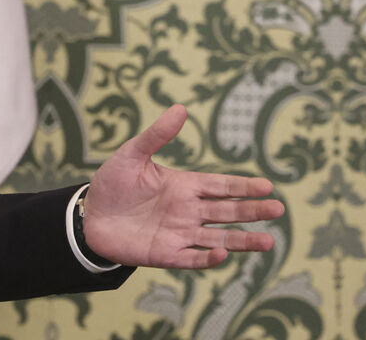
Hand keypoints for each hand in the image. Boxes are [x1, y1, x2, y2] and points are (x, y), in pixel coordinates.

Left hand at [83, 104, 285, 268]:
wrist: (88, 216)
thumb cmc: (111, 184)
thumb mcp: (132, 155)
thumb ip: (156, 135)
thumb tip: (180, 108)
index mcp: (184, 186)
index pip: (221, 186)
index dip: (244, 187)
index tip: (268, 186)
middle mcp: (188, 210)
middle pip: (227, 211)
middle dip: (252, 211)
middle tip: (278, 209)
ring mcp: (179, 233)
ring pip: (218, 238)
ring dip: (242, 240)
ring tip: (268, 242)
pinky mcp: (166, 254)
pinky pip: (192, 258)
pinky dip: (207, 258)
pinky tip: (222, 253)